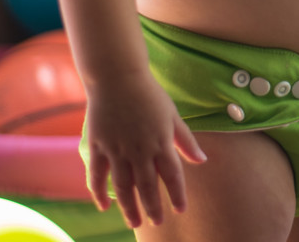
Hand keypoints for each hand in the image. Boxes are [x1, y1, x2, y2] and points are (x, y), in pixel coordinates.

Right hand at [81, 72, 206, 227]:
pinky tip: (103, 206)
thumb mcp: (172, 115)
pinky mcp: (99, 146)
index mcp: (161, 141)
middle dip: (152, 207)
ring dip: (128, 207)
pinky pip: (97, 175)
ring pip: (123, 186)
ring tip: (134, 222)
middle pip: (147, 186)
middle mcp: (140, 149)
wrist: (118, 76)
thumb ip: (185, 140)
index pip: (172, 175)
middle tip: (155, 222)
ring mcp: (117, 149)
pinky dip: (98, 193)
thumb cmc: (149, 94)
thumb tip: (202, 160)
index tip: (180, 209)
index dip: (177, 194)